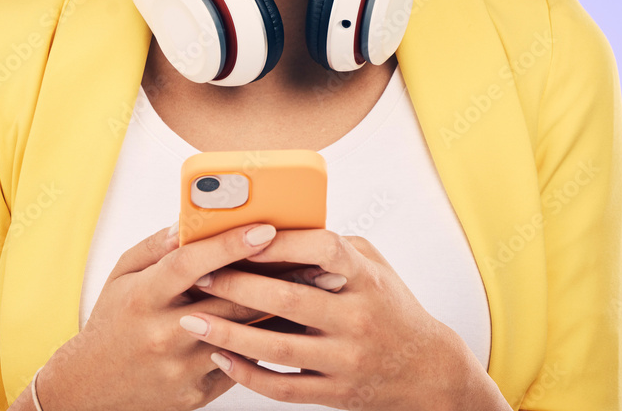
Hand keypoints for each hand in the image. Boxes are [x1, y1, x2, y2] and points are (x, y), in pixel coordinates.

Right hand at [37, 221, 292, 409]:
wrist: (91, 388)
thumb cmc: (112, 321)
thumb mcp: (123, 274)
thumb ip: (159, 247)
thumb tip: (193, 222)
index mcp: (144, 297)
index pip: (191, 264)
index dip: (230, 244)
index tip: (265, 227)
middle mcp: (163, 333)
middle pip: (230, 300)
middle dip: (275, 278)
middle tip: (315, 260)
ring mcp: (181, 367)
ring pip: (243, 334)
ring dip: (280, 310)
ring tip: (314, 289)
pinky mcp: (196, 393)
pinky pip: (240, 365)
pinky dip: (265, 343)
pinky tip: (291, 325)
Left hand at [178, 229, 475, 410]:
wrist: (428, 371)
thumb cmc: (390, 305)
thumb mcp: (373, 265)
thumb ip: (332, 247)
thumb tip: (279, 228)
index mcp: (366, 278)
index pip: (322, 249)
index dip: (281, 242)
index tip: (243, 236)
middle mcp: (357, 318)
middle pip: (288, 299)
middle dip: (237, 286)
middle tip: (200, 274)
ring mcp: (346, 360)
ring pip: (277, 348)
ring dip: (229, 334)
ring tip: (193, 320)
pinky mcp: (336, 394)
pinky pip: (283, 387)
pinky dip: (248, 374)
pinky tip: (221, 357)